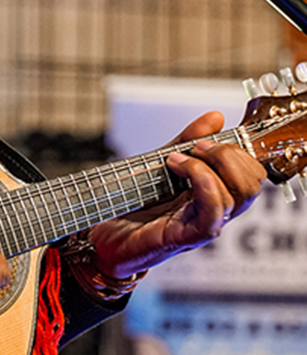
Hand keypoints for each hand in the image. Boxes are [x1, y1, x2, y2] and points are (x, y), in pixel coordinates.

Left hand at [85, 110, 265, 279]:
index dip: (239, 150)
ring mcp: (203, 226)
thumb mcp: (160, 162)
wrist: (102, 236)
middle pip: (251, 185)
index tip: (207, 137)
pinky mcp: (186, 237)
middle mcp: (214, 211)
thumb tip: (215, 117)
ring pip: (236, 197)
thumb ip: (187, 141)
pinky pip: (212, 213)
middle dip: (229, 155)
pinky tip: (176, 169)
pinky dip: (201, 183)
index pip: (251, 174)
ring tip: (178, 158)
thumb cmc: (133, 204)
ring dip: (208, 166)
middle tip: (197, 147)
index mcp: (213, 194)